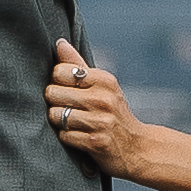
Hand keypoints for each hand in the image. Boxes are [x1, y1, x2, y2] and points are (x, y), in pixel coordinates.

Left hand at [45, 40, 143, 177]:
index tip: (69, 91)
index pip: (59, 71)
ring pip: (55, 115)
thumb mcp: (102, 86)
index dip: (58, 82)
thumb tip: (59, 43)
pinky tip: (81, 137)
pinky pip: (64, 136)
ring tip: (76, 123)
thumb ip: (78, 64)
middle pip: (52, 93)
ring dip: (60, 122)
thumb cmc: (113, 113)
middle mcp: (103, 98)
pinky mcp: (96, 142)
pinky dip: (68, 138)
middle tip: (71, 109)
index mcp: (104, 80)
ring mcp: (100, 121)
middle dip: (56, 103)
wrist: (137, 147)